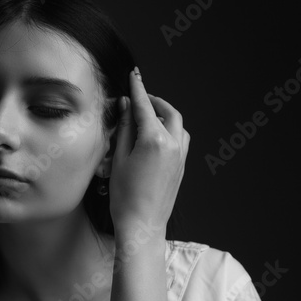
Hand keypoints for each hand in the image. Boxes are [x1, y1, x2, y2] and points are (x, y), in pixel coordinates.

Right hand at [109, 67, 189, 236]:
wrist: (142, 225)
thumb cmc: (125, 196)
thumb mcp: (119, 158)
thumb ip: (125, 128)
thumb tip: (128, 105)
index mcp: (154, 140)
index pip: (145, 107)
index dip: (138, 88)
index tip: (134, 75)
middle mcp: (173, 145)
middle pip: (168, 112)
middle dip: (155, 101)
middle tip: (141, 98)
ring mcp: (181, 157)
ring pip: (178, 125)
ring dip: (165, 116)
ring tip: (148, 118)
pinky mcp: (182, 167)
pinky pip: (181, 139)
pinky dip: (171, 130)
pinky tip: (157, 137)